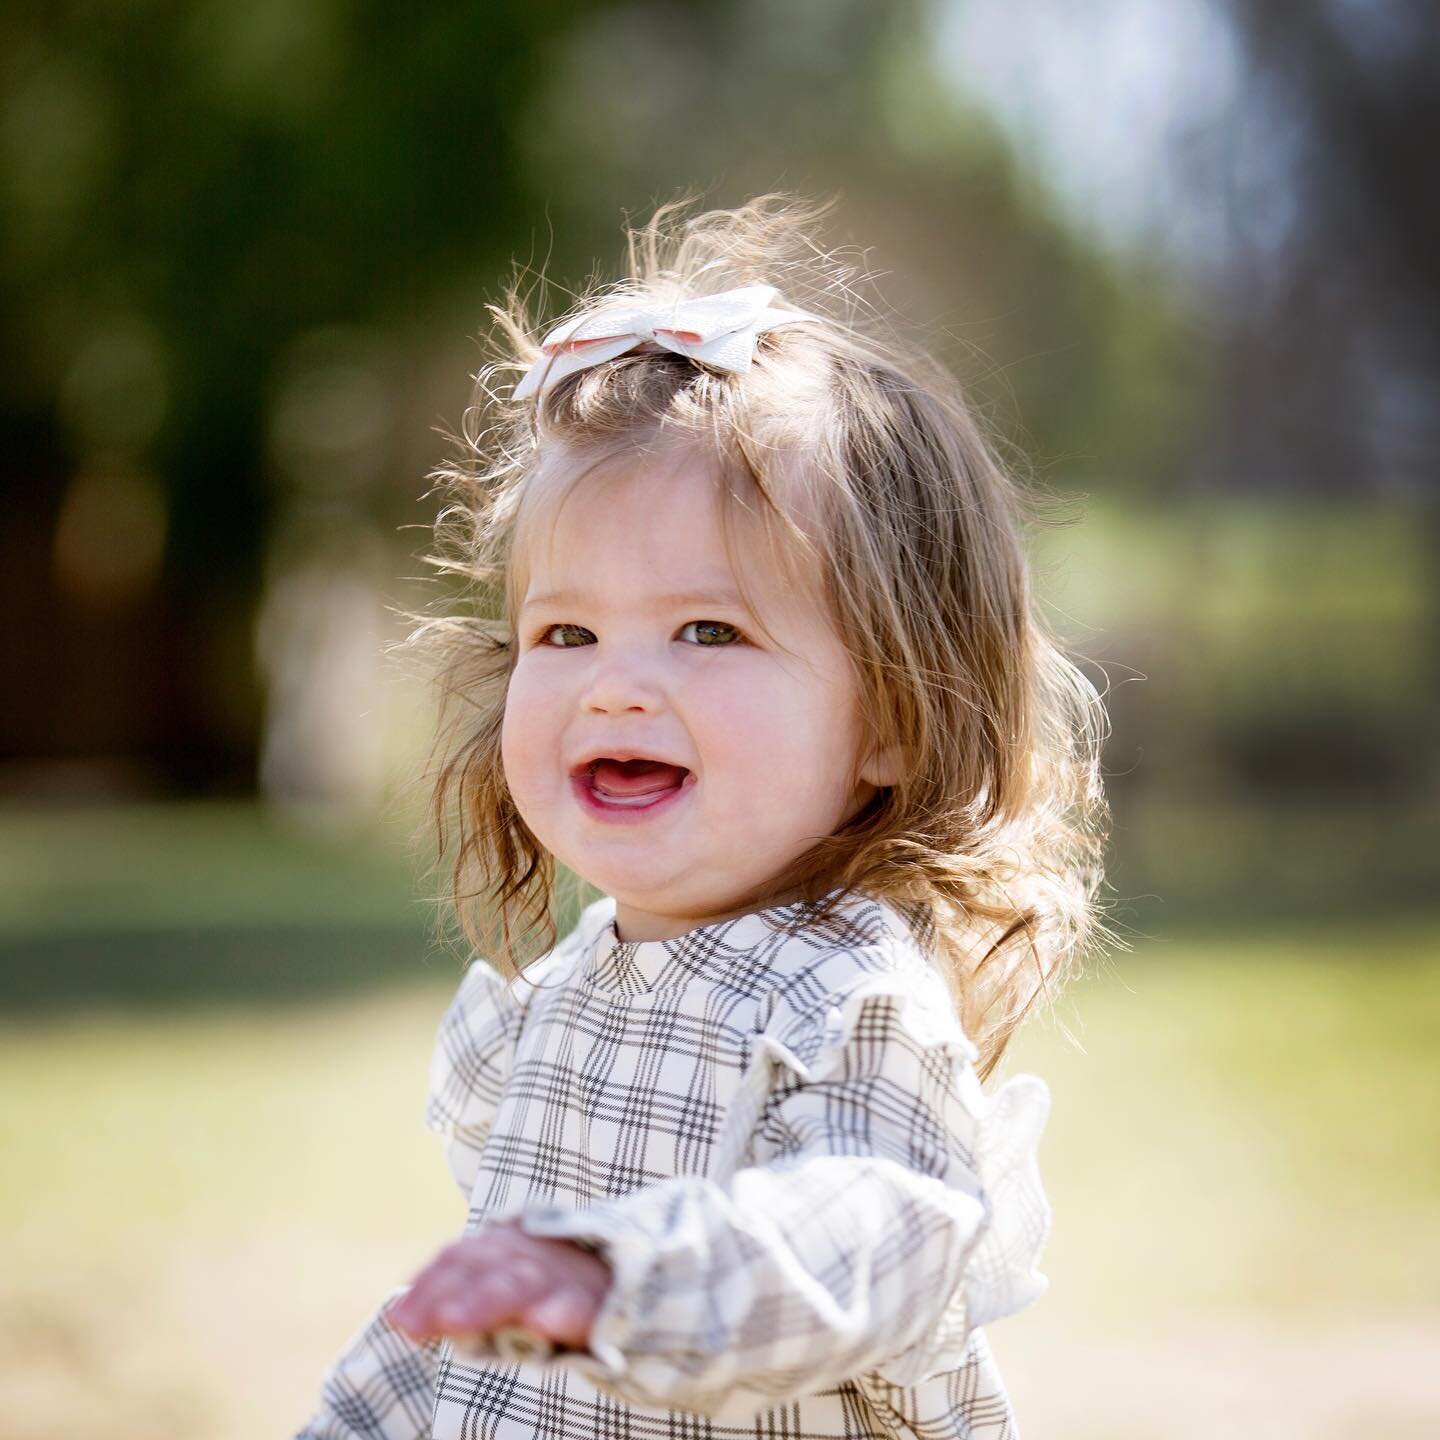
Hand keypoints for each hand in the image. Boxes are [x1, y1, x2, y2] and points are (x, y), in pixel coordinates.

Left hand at [388, 1220, 611, 1351]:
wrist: (633, 1282)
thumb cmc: (556, 1292)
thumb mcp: (506, 1290)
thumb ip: (462, 1300)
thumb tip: (397, 1315)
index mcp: (507, 1245)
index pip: (460, 1258)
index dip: (428, 1285)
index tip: (398, 1319)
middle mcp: (532, 1253)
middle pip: (483, 1268)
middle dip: (445, 1294)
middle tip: (409, 1324)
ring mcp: (563, 1276)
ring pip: (519, 1284)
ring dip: (484, 1301)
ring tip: (452, 1322)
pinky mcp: (595, 1302)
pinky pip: (576, 1306)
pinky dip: (559, 1311)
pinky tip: (541, 1321)